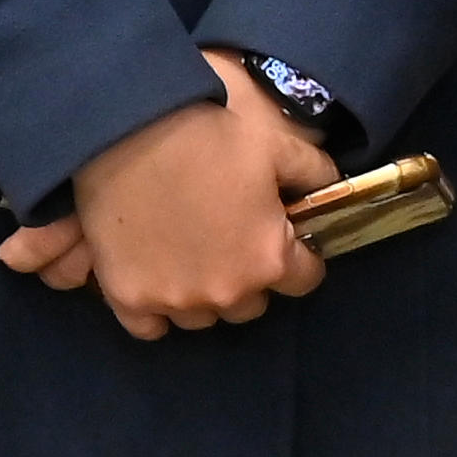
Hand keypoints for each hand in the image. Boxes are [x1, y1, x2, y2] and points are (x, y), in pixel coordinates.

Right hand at [0, 61, 338, 338]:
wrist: (125, 129)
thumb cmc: (207, 137)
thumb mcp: (277, 145)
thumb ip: (315, 173)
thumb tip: (331, 189)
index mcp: (269, 260)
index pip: (305, 280)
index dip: (298, 254)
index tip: (277, 233)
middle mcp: (227, 293)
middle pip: (251, 304)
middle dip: (248, 276)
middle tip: (228, 237)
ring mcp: (175, 300)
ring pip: (203, 316)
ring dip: (202, 292)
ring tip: (186, 253)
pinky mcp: (128, 298)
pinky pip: (150, 327)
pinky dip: (155, 310)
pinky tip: (154, 279)